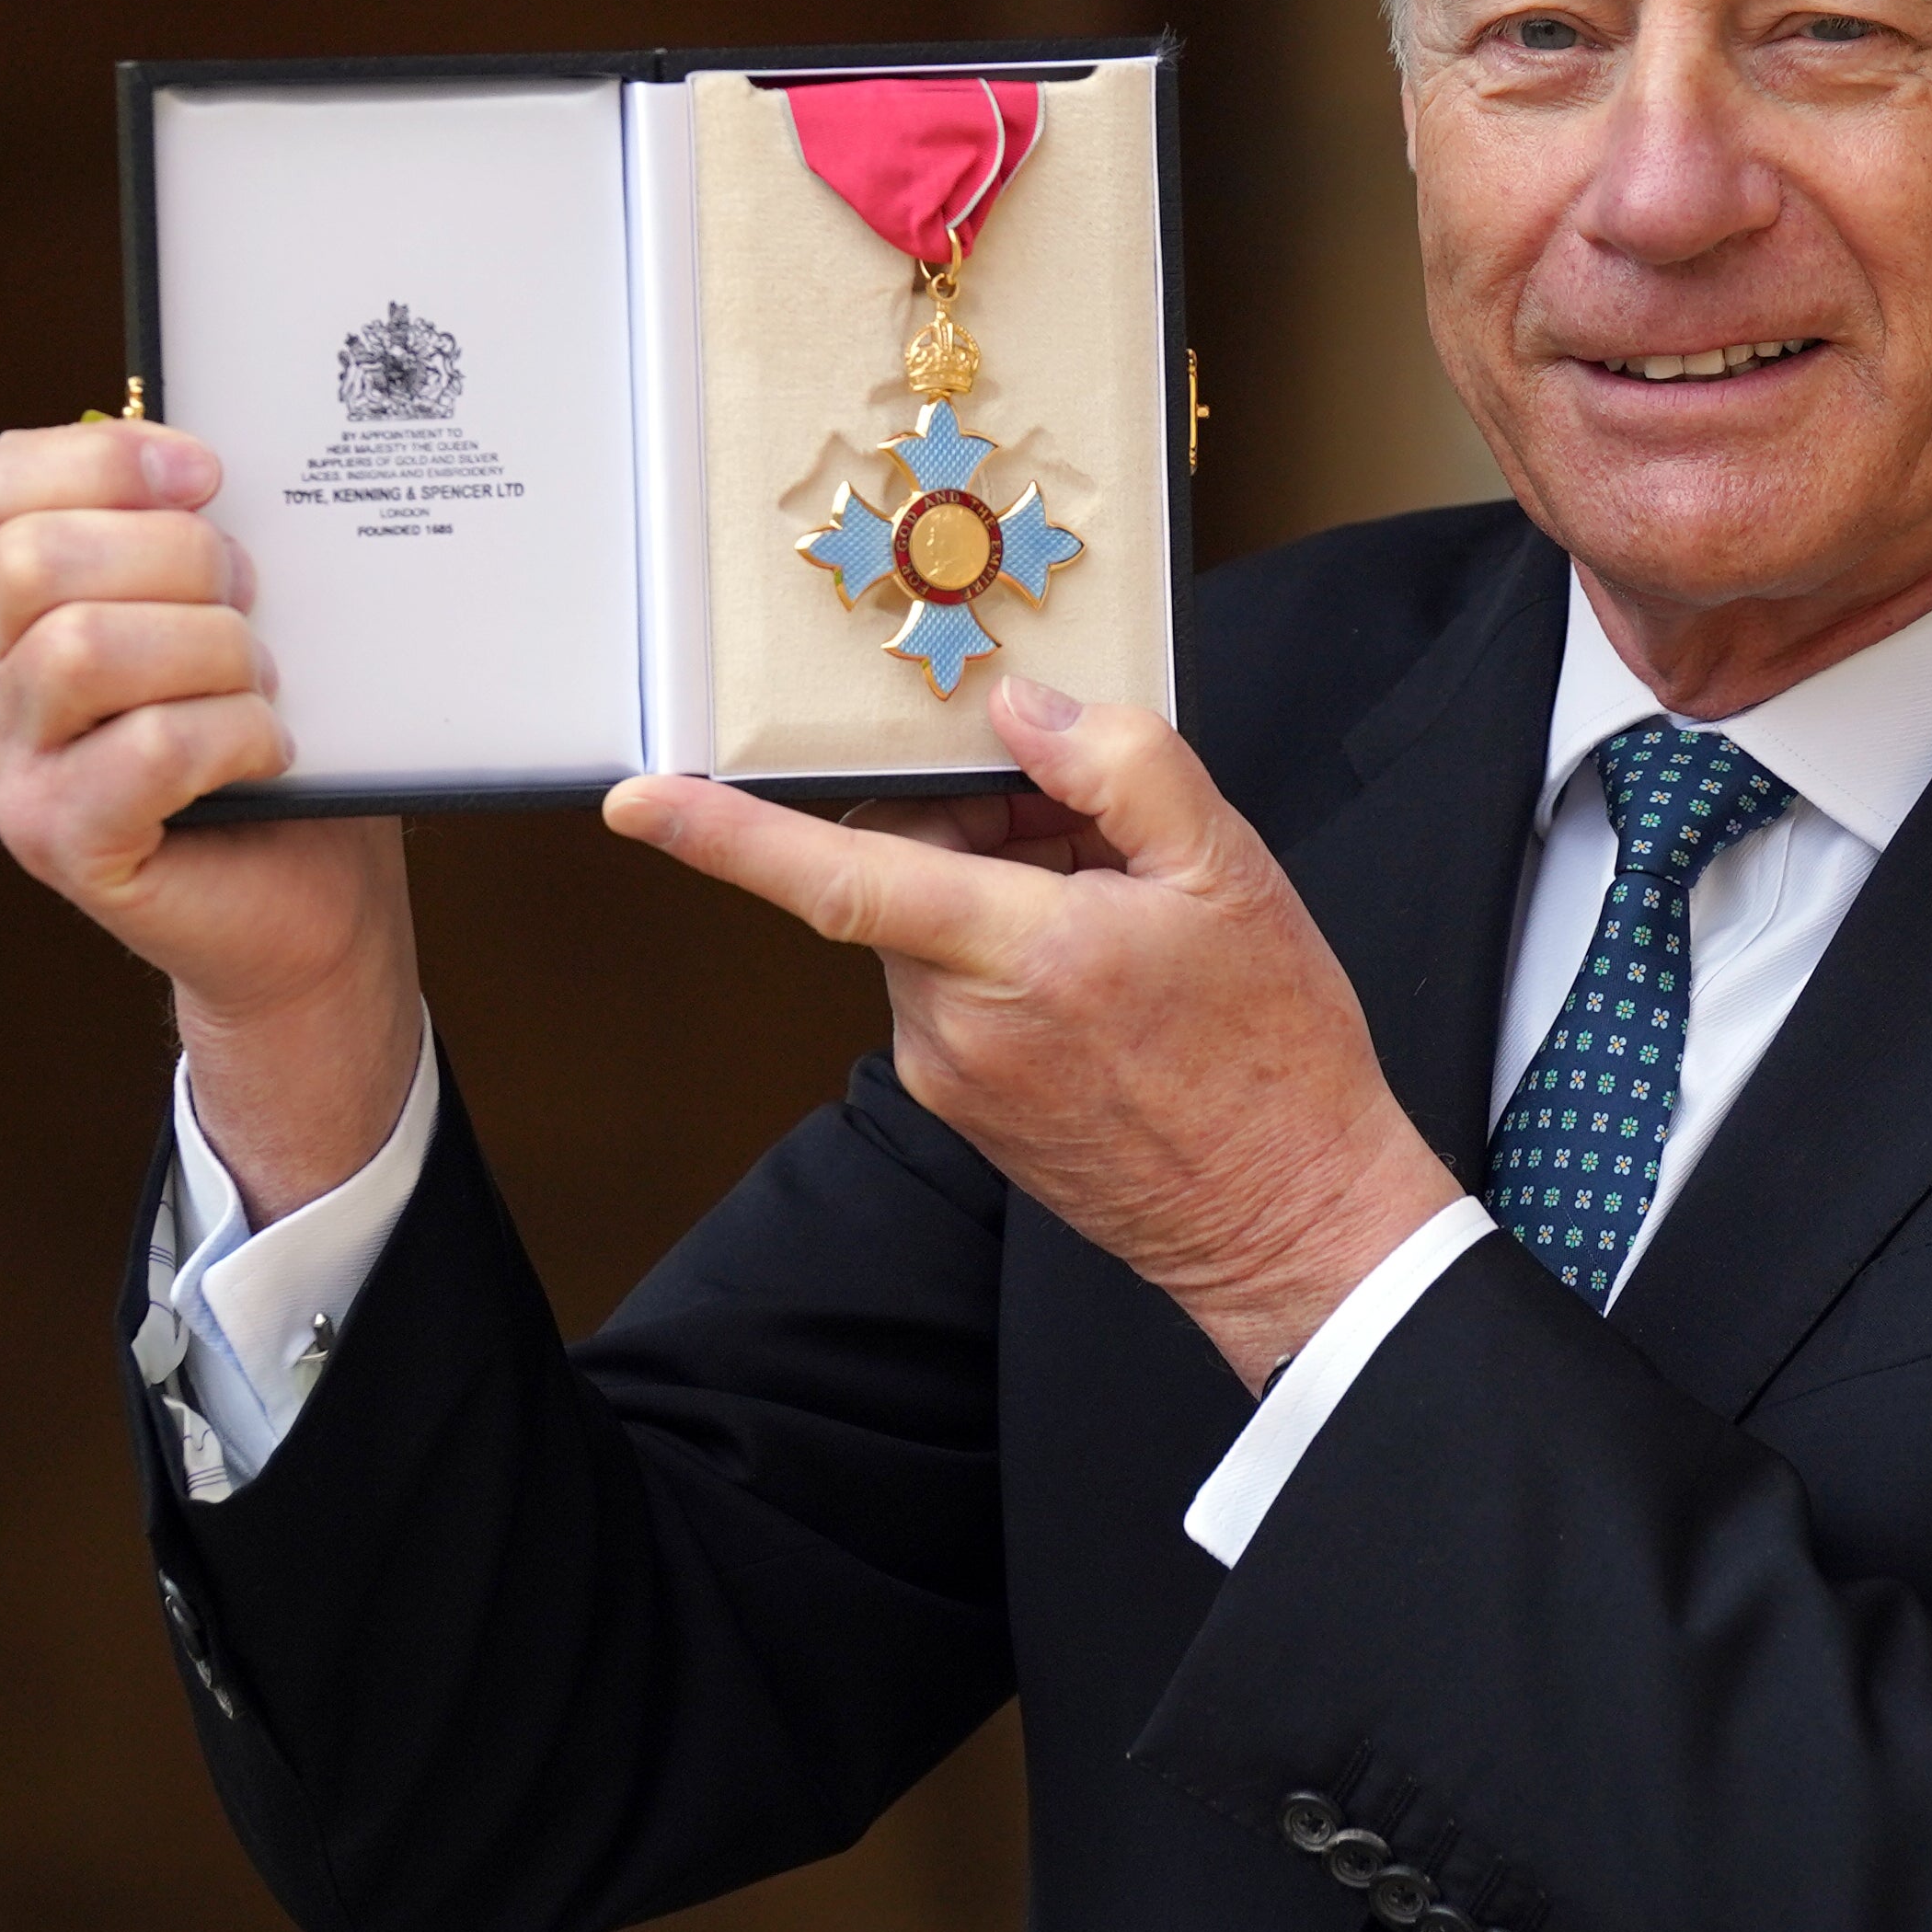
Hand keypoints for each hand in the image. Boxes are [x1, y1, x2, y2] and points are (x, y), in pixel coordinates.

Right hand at [0, 419, 419, 1217]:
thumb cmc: (282, 748)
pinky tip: (271, 752)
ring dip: (211, 652)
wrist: (310, 906)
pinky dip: (230, 735)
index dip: (97, 459)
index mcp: (24, 602)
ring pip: (79, 651)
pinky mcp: (59, 842)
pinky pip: (140, 751)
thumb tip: (229, 457)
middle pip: (34, 560)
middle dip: (178, 560)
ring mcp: (15, 767)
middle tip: (257, 604)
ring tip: (266, 684)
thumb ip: (209, 541)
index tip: (211, 474)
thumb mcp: (245, 620)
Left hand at [602, 678, 1461, 1387]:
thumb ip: (1120, 763)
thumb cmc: (1274, 1057)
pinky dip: (1009, 950)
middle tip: (1092, 825)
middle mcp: (957, 1026)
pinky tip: (1108, 967)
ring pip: (930, 928)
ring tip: (1124, 908)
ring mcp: (952, 1076)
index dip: (726, 835)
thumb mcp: (1231, 874)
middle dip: (980, 819)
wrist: (1291, 1221)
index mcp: (1019, 958)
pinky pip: (954, 988)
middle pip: (902, 870)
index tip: (640, 799)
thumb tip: (1023, 710)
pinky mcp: (964, 1108)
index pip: (837, 879)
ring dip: (1001, 888)